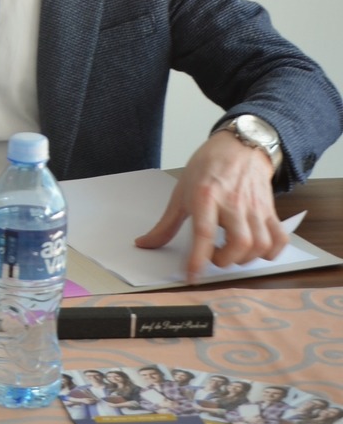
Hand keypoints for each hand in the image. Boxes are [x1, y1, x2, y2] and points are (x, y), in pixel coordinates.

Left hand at [133, 129, 285, 282]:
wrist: (239, 147)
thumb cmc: (207, 168)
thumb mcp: (181, 193)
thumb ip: (166, 224)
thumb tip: (145, 244)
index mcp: (206, 197)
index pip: (203, 233)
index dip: (198, 259)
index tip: (192, 277)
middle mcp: (233, 203)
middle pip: (239, 243)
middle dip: (225, 260)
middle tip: (213, 255)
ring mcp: (255, 207)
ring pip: (260, 244)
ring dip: (245, 258)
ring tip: (231, 252)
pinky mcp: (271, 210)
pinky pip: (279, 238)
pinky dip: (271, 251)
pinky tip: (255, 249)